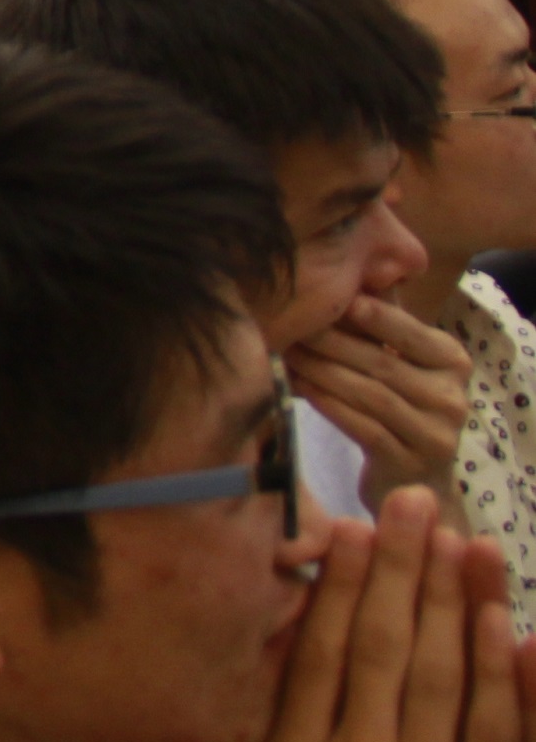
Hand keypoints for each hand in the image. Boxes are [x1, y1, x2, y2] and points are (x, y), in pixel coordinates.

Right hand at [200, 490, 532, 741]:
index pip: (319, 658)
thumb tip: (225, 692)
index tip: (349, 532)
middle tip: (413, 502)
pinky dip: (510, 680)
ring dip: (457, 602)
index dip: (337, 588)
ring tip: (463, 539)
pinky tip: (508, 629)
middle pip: (385, 650)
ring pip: (449, 681)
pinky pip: (505, 741)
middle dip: (401, 569)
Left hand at [291, 296, 475, 508]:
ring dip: (323, 372)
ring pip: (371, 395)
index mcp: (453, 361)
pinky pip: (365, 428)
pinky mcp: (413, 463)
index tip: (334, 300)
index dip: (372, 316)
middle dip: (332, 343)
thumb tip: (350, 265)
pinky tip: (301, 390)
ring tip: (288, 355)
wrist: (415, 476)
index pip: (409, 332)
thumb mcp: (400, 358)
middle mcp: (453, 397)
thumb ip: (382, 320)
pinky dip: (329, 405)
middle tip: (292, 327)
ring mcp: (437, 434)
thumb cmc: (399, 402)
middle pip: (382, 363)